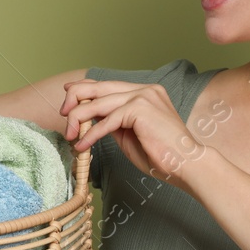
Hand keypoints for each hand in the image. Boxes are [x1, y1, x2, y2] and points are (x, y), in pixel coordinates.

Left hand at [59, 79, 209, 193]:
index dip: (84, 88)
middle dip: (75, 99)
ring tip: (71, 136)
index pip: (107, 84)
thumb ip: (113, 122)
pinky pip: (107, 120)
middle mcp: (144, 89)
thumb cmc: (161, 156)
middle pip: (99, 86)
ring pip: (99, 103)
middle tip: (63, 116)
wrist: (187, 165)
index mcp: (145, 92)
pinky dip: (92, 134)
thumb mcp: (129, 135)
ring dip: (79, 119)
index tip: (67, 97)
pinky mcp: (140, 109)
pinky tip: (83, 145)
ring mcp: (143, 96)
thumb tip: (90, 119)